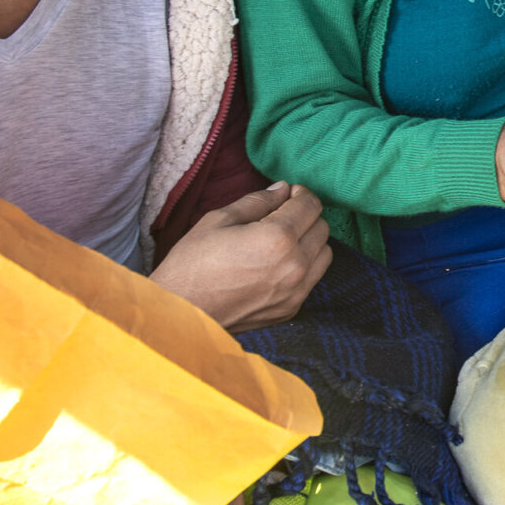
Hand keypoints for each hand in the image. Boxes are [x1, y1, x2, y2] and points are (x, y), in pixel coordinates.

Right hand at [150, 182, 331, 333]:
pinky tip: (278, 264)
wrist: (180, 315)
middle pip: (322, 227)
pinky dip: (304, 266)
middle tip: (282, 216)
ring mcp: (295, 290)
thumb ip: (257, 201)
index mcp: (278, 238)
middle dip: (306, 216)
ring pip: (324, 253)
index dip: (300, 194)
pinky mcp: (290, 309)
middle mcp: (294, 265)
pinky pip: (312, 279)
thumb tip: (283, 189)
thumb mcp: (219, 220)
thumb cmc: (192, 264)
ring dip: (310, 241)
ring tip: (282, 240)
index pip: (310, 204)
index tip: (287, 195)